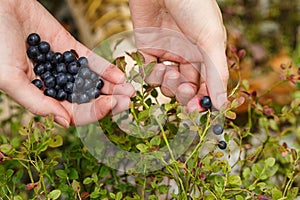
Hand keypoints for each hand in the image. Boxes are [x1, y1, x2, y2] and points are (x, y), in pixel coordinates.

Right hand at [0, 0, 133, 126]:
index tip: (109, 105)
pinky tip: (119, 75)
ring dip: (112, 88)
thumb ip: (35, 102)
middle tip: (128, 101)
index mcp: (42, 96)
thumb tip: (64, 121)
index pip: (72, 113)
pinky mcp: (70, 48)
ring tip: (130, 90)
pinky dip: (105, 69)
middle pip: (87, 99)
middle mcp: (56, 84)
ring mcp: (65, 67)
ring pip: (92, 82)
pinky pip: (91, 61)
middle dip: (109, 102)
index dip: (92, 112)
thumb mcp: (8, 77)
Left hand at [129, 0, 228, 110]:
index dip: (202, 100)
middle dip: (184, 93)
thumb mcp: (211, 39)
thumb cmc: (193, 5)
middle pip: (186, 88)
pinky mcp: (148, 49)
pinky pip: (148, 73)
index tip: (197, 109)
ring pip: (167, 84)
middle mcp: (187, 57)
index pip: (206, 86)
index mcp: (206, 55)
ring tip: (169, 70)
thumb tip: (221, 104)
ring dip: (168, 83)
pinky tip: (157, 67)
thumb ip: (216, 72)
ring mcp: (167, 54)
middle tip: (185, 89)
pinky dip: (151, 76)